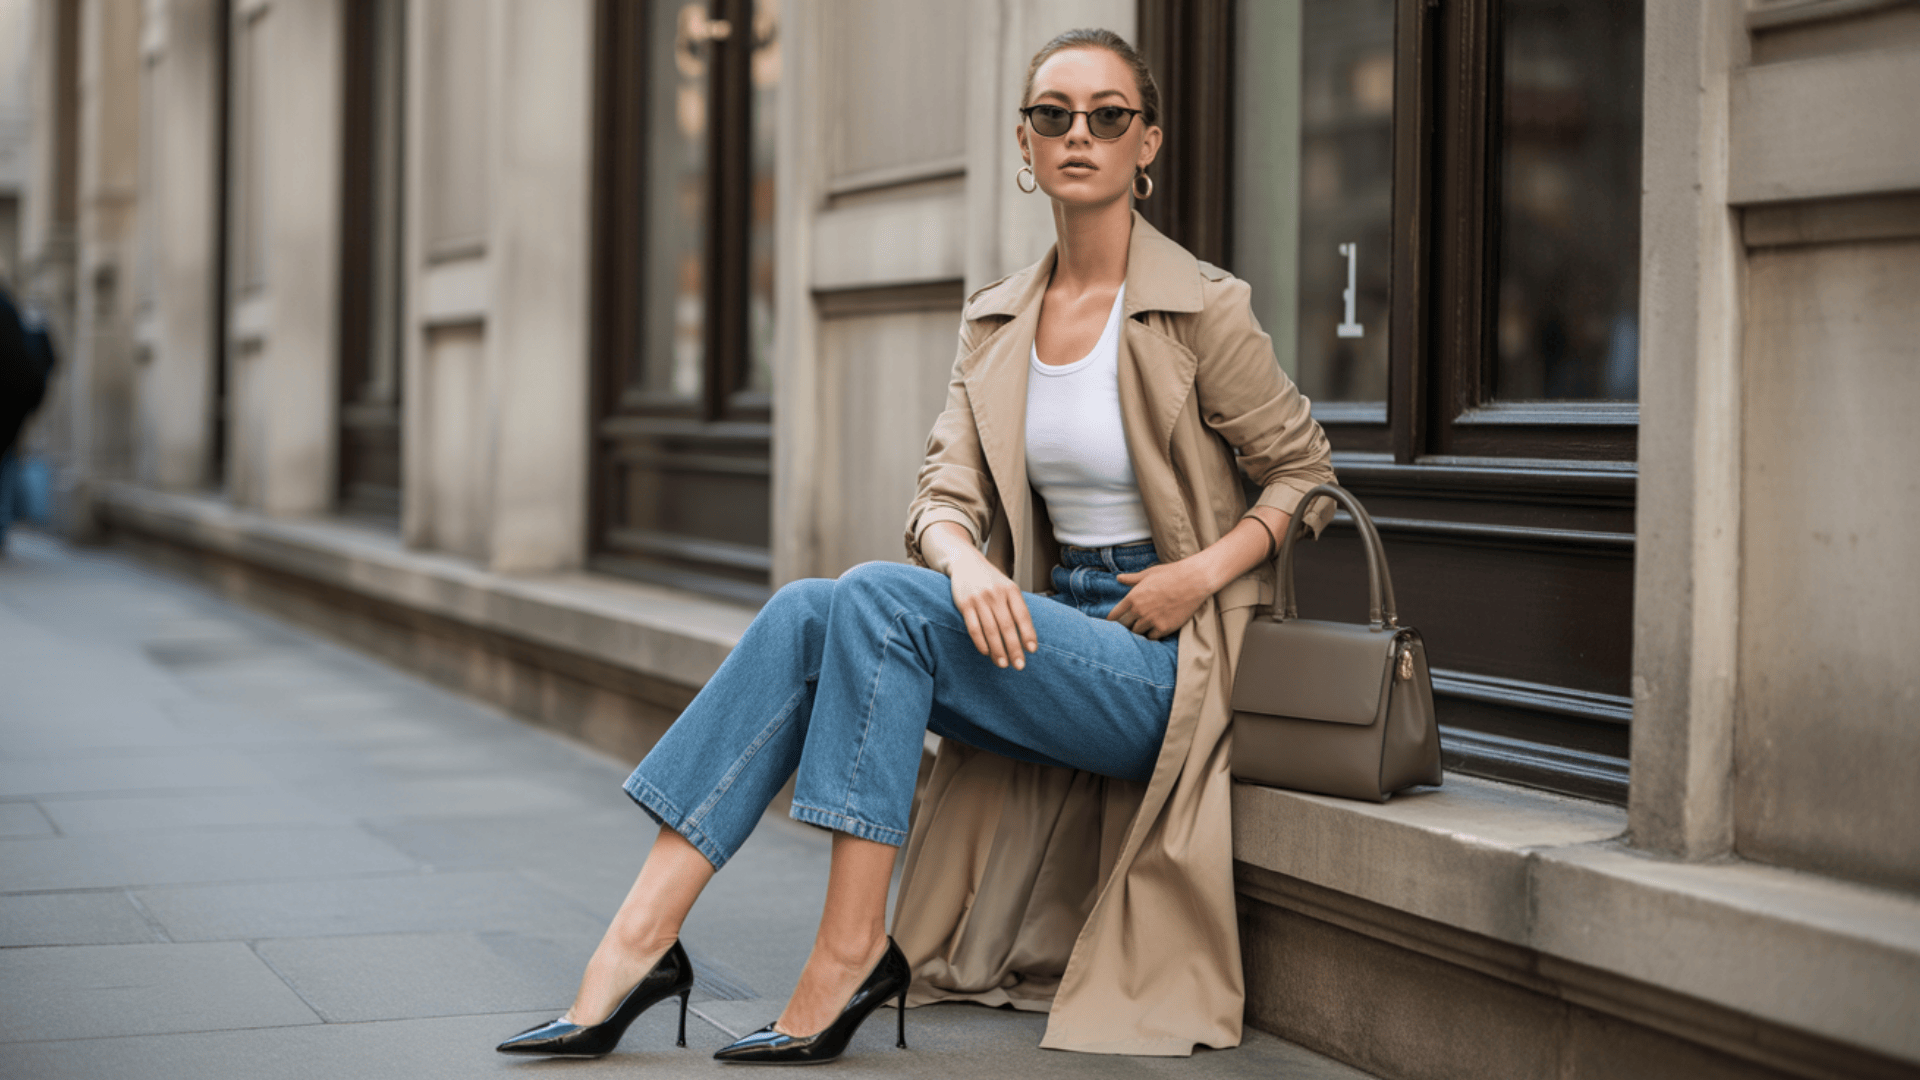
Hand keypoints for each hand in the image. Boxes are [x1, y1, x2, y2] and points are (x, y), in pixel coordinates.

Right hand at [946, 549, 1037, 669]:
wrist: (966, 562)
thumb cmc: (991, 580)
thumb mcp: (1007, 587)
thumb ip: (1016, 607)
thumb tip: (1026, 637)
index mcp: (1011, 590)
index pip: (1022, 615)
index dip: (1028, 633)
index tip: (1032, 650)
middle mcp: (996, 594)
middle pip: (1007, 626)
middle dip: (1014, 648)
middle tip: (1019, 665)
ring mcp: (979, 598)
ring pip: (990, 630)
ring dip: (998, 650)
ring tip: (1003, 664)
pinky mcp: (964, 604)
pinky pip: (974, 628)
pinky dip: (981, 642)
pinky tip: (986, 652)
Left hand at [1108, 559, 1210, 639]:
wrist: (1193, 580)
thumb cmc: (1171, 574)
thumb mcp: (1148, 574)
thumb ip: (1132, 579)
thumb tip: (1118, 578)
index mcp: (1133, 597)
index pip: (1114, 615)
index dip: (1113, 620)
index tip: (1114, 622)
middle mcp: (1139, 610)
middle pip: (1125, 626)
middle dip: (1127, 625)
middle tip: (1132, 624)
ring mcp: (1151, 620)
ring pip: (1138, 633)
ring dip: (1140, 630)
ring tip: (1144, 627)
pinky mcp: (1164, 628)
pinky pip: (1152, 637)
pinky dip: (1152, 634)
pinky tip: (1155, 629)